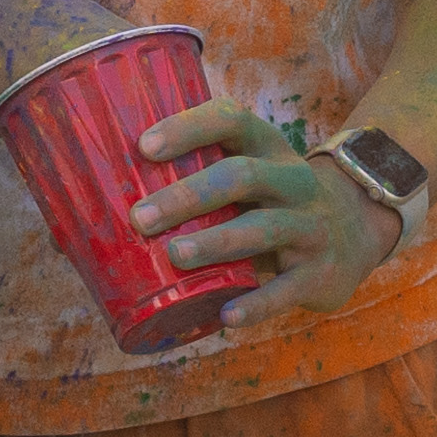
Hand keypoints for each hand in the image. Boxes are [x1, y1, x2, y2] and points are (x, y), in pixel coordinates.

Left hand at [124, 99, 401, 325]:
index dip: (189, 127)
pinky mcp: (320, 273)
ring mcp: (311, 226)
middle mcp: (293, 181)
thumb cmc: (269, 203)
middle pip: (242, 176)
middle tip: (141, 217)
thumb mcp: (249, 178)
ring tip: (176, 256)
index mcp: (267, 148)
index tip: (144, 147)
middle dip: (189, 195)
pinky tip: (225, 315)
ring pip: (263, 229)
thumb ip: (191, 185)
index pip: (232, 120)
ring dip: (217, 242)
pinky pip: (287, 289)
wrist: (355, 232)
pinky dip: (256, 304)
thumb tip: (81, 221)